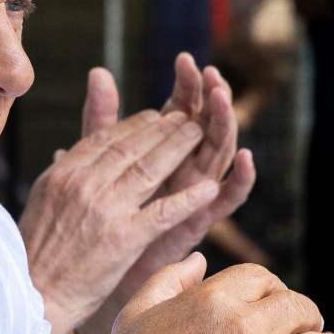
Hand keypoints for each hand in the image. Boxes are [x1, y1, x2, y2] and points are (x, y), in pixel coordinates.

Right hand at [19, 74, 220, 333]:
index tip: (156, 116)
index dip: (135, 124)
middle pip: (132, 145)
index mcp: (62, 173)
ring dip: (180, 147)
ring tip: (201, 135)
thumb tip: (65, 155)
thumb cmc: (33, 256)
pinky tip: (210, 189)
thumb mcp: (40, 202)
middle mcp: (84, 183)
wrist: (31, 295)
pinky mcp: (124, 238)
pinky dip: (189, 198)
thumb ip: (60, 175)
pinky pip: (164, 211)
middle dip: (164, 127)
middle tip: (187, 117)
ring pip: (150, 168)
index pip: (105, 137)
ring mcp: (106, 209)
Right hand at [91, 255, 333, 333]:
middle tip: (311, 327)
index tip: (278, 305)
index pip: (263, 279)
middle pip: (298, 308)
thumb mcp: (137, 314)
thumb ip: (169, 279)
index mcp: (212, 299)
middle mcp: (242, 328)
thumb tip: (200, 260)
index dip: (274, 289)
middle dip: (309, 316)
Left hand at [107, 55, 254, 299]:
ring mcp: (192, 197)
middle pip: (204, 127)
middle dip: (209, 99)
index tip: (185, 60)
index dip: (184, 87)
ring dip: (225, 127)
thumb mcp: (97, 160)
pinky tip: (246, 158)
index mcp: (159, 152)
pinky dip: (240, 181)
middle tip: (213, 73)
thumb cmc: (93, 219)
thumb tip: (98, 73)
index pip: (179, 110)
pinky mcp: (197, 224)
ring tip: (225, 101)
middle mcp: (181, 171)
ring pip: (218, 156)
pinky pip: (226, 201)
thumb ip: (101, 120)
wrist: (87, 273)